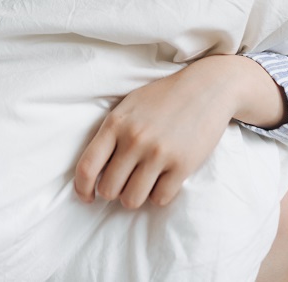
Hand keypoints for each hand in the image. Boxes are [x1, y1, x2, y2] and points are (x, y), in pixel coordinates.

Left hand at [73, 55, 287, 208]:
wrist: (206, 88)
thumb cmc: (164, 98)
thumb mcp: (129, 107)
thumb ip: (111, 134)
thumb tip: (94, 170)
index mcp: (116, 124)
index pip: (87, 167)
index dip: (82, 188)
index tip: (87, 196)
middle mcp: (134, 139)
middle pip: (109, 189)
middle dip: (114, 191)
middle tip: (124, 182)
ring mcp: (158, 153)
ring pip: (132, 200)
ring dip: (135, 196)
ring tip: (143, 183)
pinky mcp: (182, 165)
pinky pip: (160, 199)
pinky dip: (159, 195)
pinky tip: (163, 180)